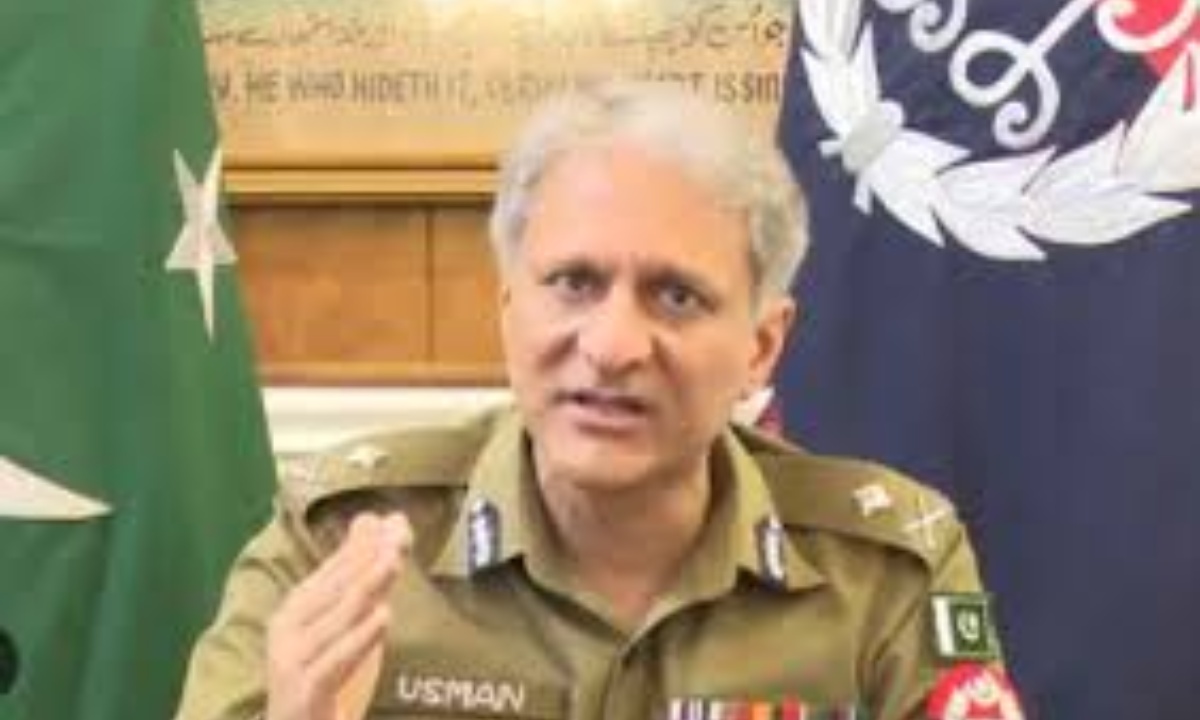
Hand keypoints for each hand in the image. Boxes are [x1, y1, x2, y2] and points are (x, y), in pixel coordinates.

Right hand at [266, 513, 412, 719]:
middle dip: (367, 561)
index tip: (396, 522)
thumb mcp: (347, 624)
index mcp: (296, 609)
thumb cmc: (324, 676)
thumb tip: (380, 520)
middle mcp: (288, 630)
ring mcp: (292, 661)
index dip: (364, 546)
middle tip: (398, 536)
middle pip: (334, 590)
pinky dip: (359, 638)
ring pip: (335, 620)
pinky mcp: (304, 691)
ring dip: (366, 589)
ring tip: (392, 564)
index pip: (332, 570)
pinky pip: (333, 661)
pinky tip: (383, 618)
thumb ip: (364, 576)